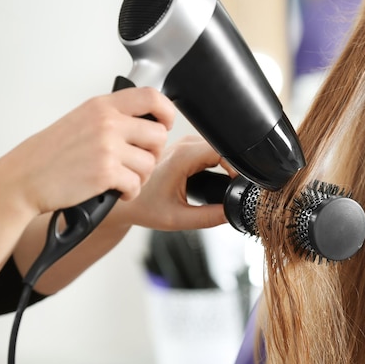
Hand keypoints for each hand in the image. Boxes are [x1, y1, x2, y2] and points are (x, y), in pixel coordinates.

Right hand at [0, 87, 176, 216]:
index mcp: (102, 106)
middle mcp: (107, 122)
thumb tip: (148, 121)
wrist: (24, 178)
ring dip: (140, 176)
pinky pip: (137, 185)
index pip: (151, 97)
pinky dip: (129, 192)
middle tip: (138, 161)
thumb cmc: (50, 154)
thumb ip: (113, 117)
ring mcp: (107, 147)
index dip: (167, 112)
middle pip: (158, 135)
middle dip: (153, 153)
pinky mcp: (106, 173)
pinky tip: (116, 191)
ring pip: (150, 163)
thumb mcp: (82, 120)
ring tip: (122, 178)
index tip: (165, 124)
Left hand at [113, 135, 236, 230]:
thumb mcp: (179, 218)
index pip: (223, 150)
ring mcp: (184, 145)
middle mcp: (183, 146)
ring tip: (227, 184)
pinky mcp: (184, 149)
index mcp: (182, 157)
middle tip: (236, 187)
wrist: (124, 202)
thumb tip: (234, 213)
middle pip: (223, 146)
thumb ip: (209, 217)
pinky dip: (218, 162)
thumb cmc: (143, 207)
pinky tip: (216, 178)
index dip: (238, 166)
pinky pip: (210, 149)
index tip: (240, 183)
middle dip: (234, 165)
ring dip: (227, 163)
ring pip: (218, 146)